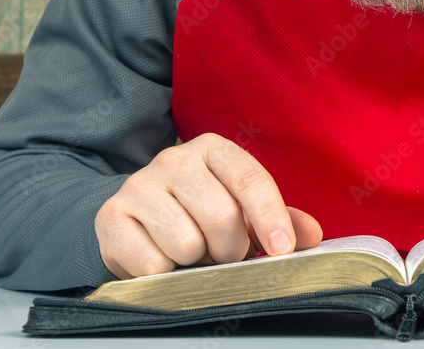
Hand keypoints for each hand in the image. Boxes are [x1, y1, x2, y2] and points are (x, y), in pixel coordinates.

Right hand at [95, 133, 322, 278]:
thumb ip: (279, 220)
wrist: (135, 220)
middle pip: (222, 217)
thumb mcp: (242, 209)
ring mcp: (138, 185)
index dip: (270, 217)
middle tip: (224, 252)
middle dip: (231, 249)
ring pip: (187, 243)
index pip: (250, 179)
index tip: (283, 250)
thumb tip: (312, 236)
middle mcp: (174, 159)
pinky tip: (161, 257)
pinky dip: (164, 273)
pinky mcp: (111, 216)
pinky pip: (152, 263)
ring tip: (191, 250)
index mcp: (214, 149)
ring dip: (196, 261)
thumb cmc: (200, 213)